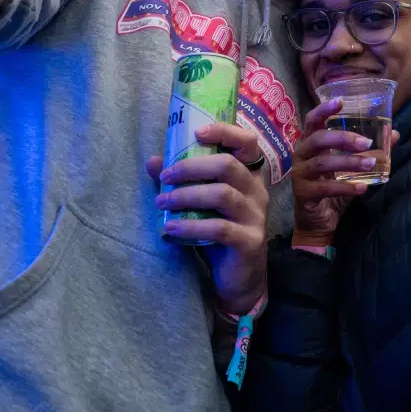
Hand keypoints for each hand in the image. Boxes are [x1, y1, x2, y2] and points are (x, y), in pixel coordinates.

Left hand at [147, 122, 269, 316]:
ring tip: (162, 202)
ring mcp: (256, 217)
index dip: (226, 132)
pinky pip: (219, 228)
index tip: (197, 133)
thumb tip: (153, 161)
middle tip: (166, 176)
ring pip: (222, 195)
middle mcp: (257, 192)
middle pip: (228, 166)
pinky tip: (170, 228)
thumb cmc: (218, 234)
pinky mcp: (250, 241)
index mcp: (248, 176)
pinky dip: (190, 227)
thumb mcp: (201, 205)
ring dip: (186, 196)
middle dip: (191, 167)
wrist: (239, 278)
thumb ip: (182, 181)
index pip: (248, 143)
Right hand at [289, 98, 397, 243]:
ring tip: (371, 164)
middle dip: (343, 138)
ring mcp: (300, 175)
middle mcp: (301, 156)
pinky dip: (346, 187)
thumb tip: (394, 133)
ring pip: (323, 164)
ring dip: (350, 163)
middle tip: (367, 143)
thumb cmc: (332, 188)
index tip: (341, 101)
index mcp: (311, 144)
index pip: (313, 121)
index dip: (324, 110)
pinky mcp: (303, 194)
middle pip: (318, 139)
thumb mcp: (352, 168)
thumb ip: (369, 151)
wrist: (318, 222)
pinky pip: (325, 188)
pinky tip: (362, 187)